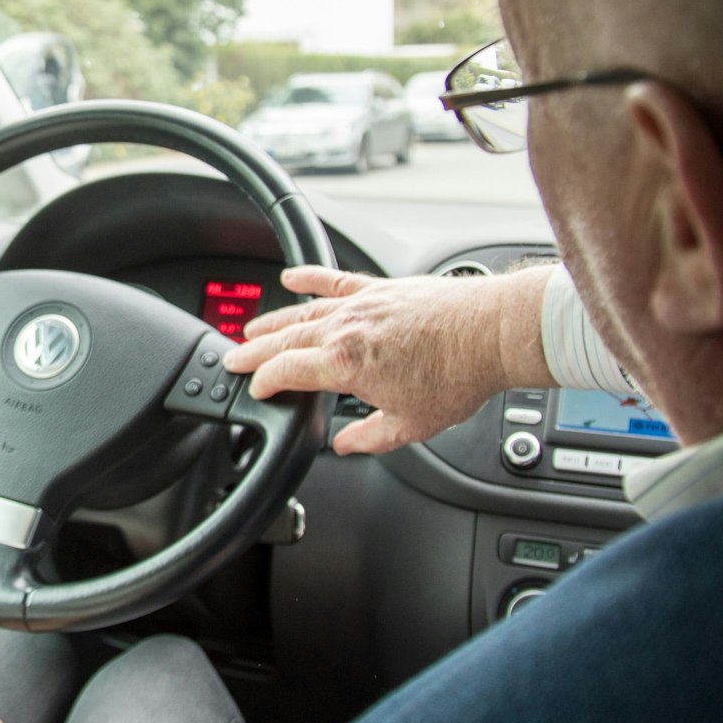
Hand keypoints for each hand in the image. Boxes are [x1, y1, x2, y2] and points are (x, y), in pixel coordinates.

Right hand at [222, 265, 554, 454]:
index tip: (256, 391)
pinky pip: (334, 279)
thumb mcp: (410, 425)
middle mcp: (344, 330)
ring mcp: (360, 305)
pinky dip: (310, 277)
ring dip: (273, 321)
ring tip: (252, 329)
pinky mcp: (379, 289)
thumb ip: (369, 438)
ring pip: (303, 312)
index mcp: (344, 366)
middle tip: (233, 359)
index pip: (285, 373)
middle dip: (253, 352)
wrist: (489, 333)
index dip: (264, 384)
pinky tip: (291, 277)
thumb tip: (345, 445)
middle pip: (284, 340)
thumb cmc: (456, 377)